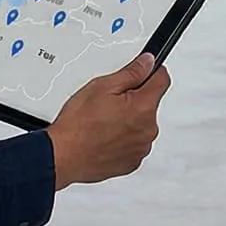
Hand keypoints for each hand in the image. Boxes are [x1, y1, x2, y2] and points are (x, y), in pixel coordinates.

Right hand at [48, 52, 169, 188]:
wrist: (63, 156)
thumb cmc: (78, 124)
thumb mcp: (102, 86)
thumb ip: (131, 73)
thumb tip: (147, 63)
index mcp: (144, 107)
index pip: (162, 79)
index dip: (151, 72)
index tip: (143, 71)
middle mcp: (148, 130)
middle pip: (149, 104)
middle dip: (134, 99)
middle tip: (109, 102)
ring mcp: (140, 148)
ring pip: (141, 125)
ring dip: (129, 121)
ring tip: (103, 121)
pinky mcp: (131, 162)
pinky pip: (133, 144)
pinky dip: (122, 139)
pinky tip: (104, 136)